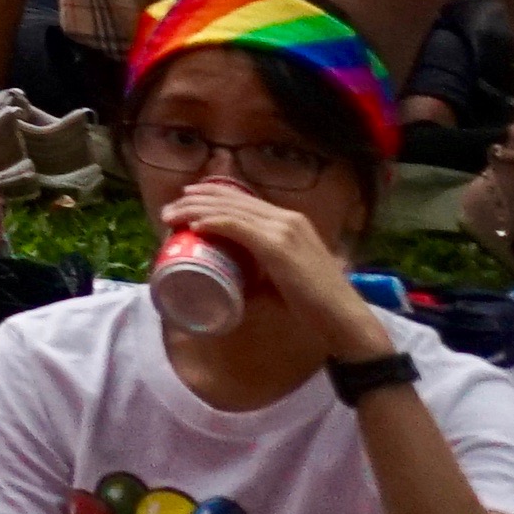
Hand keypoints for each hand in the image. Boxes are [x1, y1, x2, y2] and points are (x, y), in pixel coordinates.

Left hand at [162, 176, 369, 335]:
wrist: (343, 318)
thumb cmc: (316, 304)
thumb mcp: (285, 276)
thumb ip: (262, 271)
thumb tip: (233, 281)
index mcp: (291, 222)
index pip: (244, 200)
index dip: (213, 195)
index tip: (187, 199)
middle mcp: (287, 218)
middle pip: (232, 200)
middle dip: (197, 200)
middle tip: (170, 207)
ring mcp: (284, 230)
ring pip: (230, 210)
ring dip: (195, 210)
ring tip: (171, 216)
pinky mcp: (278, 246)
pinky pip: (238, 227)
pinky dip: (214, 223)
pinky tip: (196, 226)